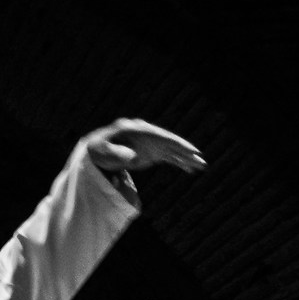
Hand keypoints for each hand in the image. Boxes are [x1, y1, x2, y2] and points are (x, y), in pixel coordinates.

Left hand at [84, 118, 204, 177]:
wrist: (97, 151)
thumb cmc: (98, 149)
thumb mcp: (103, 151)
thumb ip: (116, 153)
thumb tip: (132, 156)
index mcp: (138, 130)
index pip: (162, 136)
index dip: (176, 143)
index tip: (189, 149)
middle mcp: (148, 135)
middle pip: (171, 143)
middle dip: (186, 152)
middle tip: (201, 159)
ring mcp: (151, 144)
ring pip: (172, 151)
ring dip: (186, 159)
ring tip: (201, 166)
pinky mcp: (151, 154)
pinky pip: (169, 158)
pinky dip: (179, 163)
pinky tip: (190, 170)